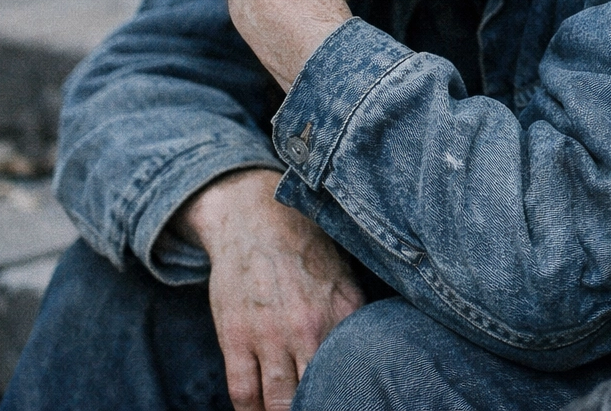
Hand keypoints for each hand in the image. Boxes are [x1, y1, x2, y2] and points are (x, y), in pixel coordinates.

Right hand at [175, 169, 364, 410]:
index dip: (349, 394)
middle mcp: (310, 328)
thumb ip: (354, 317)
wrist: (257, 219)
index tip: (345, 398)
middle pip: (316, 394)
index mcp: (344, 312)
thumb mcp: (345, 279)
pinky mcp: (236, 337)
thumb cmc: (306, 251)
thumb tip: (374, 352)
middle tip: (316, 404)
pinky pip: (243, 391)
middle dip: (316, 405)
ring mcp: (270, 335)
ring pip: (278, 402)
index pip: (353, 373)